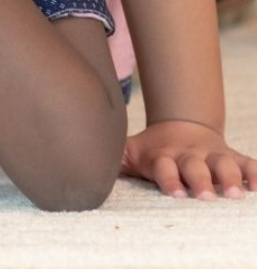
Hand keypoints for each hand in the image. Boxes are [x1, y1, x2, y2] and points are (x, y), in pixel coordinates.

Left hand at [124, 120, 256, 198]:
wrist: (180, 126)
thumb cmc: (152, 149)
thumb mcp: (131, 150)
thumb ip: (113, 158)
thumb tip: (83, 169)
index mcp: (163, 156)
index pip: (164, 167)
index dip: (169, 178)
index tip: (175, 193)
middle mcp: (189, 155)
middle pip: (195, 167)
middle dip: (200, 180)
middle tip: (206, 196)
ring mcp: (212, 155)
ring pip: (224, 164)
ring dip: (230, 178)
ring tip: (235, 194)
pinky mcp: (233, 156)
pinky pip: (249, 163)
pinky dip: (256, 173)